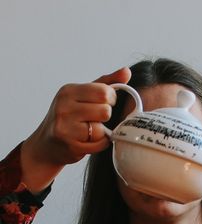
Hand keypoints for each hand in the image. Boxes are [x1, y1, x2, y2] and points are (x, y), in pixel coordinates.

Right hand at [20, 67, 130, 191]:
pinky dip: (99, 144)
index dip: (110, 99)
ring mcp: (66, 127)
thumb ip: (105, 83)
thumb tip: (126, 71)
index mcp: (69, 91)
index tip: (105, 103)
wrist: (47, 145)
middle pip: (105, 111)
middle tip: (96, 118)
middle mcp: (65, 107)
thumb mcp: (82, 95)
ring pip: (102, 129)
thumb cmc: (68, 118)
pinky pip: (99, 144)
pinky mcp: (71, 145)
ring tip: (90, 130)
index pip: (104, 92)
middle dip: (105, 116)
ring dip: (101, 132)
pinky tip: (89, 141)